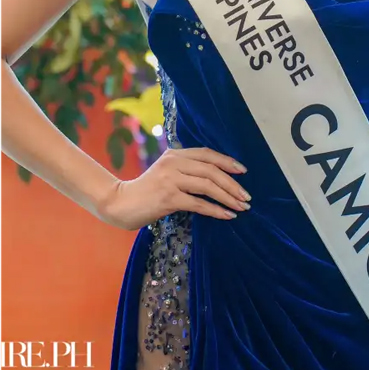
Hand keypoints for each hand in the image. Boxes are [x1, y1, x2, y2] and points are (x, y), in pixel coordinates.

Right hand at [95, 147, 250, 229]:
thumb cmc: (146, 191)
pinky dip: (216, 210)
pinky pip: (199, 203)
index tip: (243, 172)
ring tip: (241, 206)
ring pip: (208, 186)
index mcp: (173, 154)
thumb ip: (185, 170)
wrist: (121, 203)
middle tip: (246, 197)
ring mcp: (170, 180)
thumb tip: (217, 178)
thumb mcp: (165, 173)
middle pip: (211, 170)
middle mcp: (172, 163)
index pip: (206, 154)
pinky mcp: (168, 197)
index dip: (227, 162)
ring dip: (228, 197)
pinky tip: (227, 215)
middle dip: (232, 184)